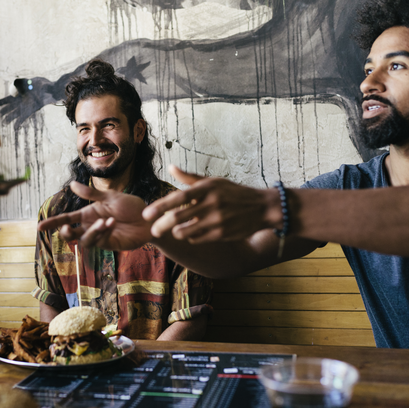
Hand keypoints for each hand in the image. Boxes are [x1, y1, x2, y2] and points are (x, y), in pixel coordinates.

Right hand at [37, 181, 151, 250]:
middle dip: (66, 233)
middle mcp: (91, 226)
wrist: (148, 218)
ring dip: (92, 231)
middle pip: (71, 234)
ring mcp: (100, 236)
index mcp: (88, 213)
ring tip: (106, 221)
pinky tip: (111, 223)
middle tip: (68, 229)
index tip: (39, 227)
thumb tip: (72, 185)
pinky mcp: (110, 244)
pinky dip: (102, 231)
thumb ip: (91, 193)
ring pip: (85, 239)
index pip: (67, 219)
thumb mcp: (110, 197)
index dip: (53, 223)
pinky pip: (99, 241)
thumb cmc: (131, 206)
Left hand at [142, 165, 275, 242]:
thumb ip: (190, 178)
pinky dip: (190, 237)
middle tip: (153, 230)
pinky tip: (192, 232)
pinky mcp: (221, 234)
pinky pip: (197, 239)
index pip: (177, 198)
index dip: (159, 207)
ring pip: (185, 231)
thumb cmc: (234, 193)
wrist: (262, 207)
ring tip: (175, 230)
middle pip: (177, 218)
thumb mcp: (214, 181)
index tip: (146, 214)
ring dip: (176, 232)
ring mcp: (216, 221)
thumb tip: (170, 168)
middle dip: (161, 226)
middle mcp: (211, 204)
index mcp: (207, 188)